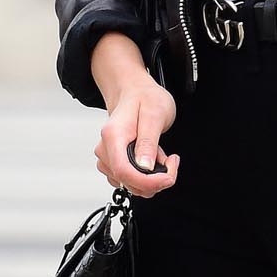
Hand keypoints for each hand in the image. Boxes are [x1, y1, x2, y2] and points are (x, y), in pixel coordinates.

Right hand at [90, 35, 179, 196]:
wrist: (134, 92)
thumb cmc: (145, 99)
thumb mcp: (154, 114)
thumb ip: (149, 142)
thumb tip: (145, 167)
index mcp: (113, 136)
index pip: (124, 172)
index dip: (148, 182)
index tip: (168, 177)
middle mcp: (106, 149)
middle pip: (128, 182)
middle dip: (155, 179)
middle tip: (171, 160)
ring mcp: (108, 158)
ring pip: (131, 185)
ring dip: (152, 177)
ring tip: (160, 153)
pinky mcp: (114, 163)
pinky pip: (130, 181)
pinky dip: (146, 176)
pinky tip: (152, 158)